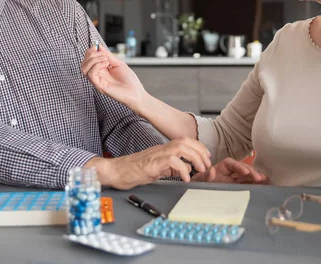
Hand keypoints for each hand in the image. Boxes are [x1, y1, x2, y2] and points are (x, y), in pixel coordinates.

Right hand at [81, 45, 146, 110]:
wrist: (136, 91)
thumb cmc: (129, 80)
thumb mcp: (118, 63)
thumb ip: (108, 55)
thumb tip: (99, 47)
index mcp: (101, 69)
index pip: (88, 59)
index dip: (90, 51)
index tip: (95, 46)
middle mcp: (97, 75)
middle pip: (84, 63)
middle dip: (91, 54)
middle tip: (104, 55)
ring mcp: (97, 81)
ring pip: (84, 68)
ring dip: (94, 60)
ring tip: (106, 60)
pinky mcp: (99, 86)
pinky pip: (91, 74)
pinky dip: (97, 66)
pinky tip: (106, 65)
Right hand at [90, 137, 211, 189]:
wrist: (114, 171)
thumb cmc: (132, 171)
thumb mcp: (157, 169)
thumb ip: (170, 168)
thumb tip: (185, 170)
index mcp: (163, 149)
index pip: (185, 141)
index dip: (199, 147)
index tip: (206, 158)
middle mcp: (161, 149)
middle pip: (186, 141)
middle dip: (200, 151)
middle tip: (206, 165)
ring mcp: (156, 155)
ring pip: (181, 147)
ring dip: (195, 157)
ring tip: (199, 170)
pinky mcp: (151, 163)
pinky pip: (172, 161)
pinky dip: (182, 169)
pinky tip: (185, 178)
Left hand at [192, 157, 267, 183]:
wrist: (199, 192)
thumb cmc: (200, 183)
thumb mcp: (200, 180)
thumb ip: (205, 176)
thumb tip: (212, 170)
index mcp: (220, 167)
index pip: (231, 164)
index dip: (239, 166)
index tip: (245, 171)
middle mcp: (229, 171)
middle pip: (242, 168)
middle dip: (251, 172)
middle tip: (259, 177)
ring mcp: (234, 178)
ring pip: (247, 175)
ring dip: (256, 176)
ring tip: (265, 180)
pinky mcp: (238, 185)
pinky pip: (248, 182)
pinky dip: (255, 182)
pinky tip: (265, 183)